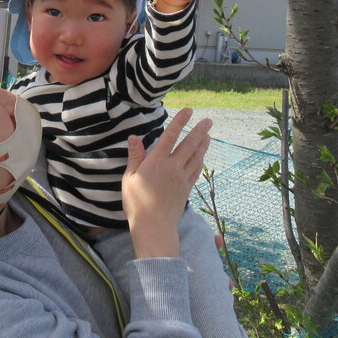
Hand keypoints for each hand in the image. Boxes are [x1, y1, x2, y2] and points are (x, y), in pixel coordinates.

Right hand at [122, 107, 210, 258]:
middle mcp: (172, 167)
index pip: (170, 136)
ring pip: (196, 156)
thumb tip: (134, 137)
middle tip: (208, 120)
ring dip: (203, 144)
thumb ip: (135, 157)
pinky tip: (202, 156)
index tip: (188, 111)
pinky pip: (196, 170)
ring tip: (208, 134)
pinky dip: (201, 160)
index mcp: (156, 162)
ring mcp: (181, 178)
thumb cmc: (136, 203)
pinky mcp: (186, 188)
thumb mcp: (129, 178)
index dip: (180, 122)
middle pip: (189, 144)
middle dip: (199, 130)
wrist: (154, 226)